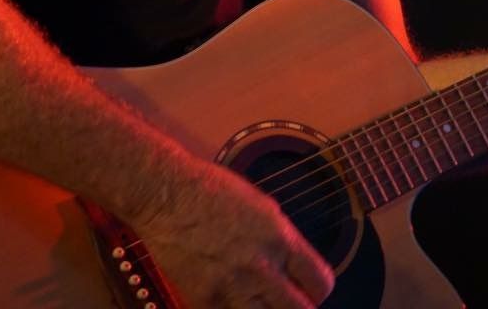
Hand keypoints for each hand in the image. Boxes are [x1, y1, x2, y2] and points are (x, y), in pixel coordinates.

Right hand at [136, 154, 334, 307]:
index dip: (317, 289)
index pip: (320, 283)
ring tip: (259, 301)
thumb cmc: (210, 190)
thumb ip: (280, 238)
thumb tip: (292, 264)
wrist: (167, 196)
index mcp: (279, 237)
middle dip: (298, 306)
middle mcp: (261, 266)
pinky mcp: (206, 301)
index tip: (309, 289)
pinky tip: (231, 300)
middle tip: (287, 300)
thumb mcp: (260, 205)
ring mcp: (233, 287)